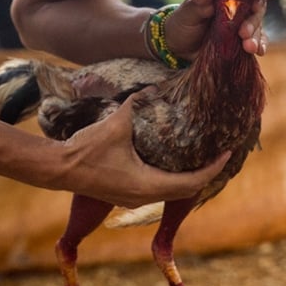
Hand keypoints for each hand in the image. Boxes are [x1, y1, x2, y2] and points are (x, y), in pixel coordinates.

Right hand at [57, 95, 231, 207]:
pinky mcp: (125, 195)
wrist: (58, 168)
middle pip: (186, 191)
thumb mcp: (116, 124)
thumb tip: (153, 87)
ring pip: (171, 193)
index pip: (192, 182)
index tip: (227, 153)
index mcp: (147, 184)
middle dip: (206, 174)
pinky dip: (171, 179)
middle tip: (219, 155)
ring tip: (201, 158)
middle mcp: (144, 196)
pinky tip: (172, 162)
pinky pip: (158, 190)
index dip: (213, 168)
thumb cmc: (87, 149)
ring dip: (189, 178)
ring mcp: (133, 199)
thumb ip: (137, 105)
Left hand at [164, 0, 268, 57]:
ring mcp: (241, 24)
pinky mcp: (242, 40)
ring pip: (257, 27)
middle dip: (253, 23)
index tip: (253, 8)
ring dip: (257, 37)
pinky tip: (259, 51)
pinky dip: (260, 45)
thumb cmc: (182, 23)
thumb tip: (215, 2)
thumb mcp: (188, 13)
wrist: (177, 47)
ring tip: (249, 47)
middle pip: (255, 10)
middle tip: (243, 34)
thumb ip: (201, 6)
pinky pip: (256, 41)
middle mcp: (237, 8)